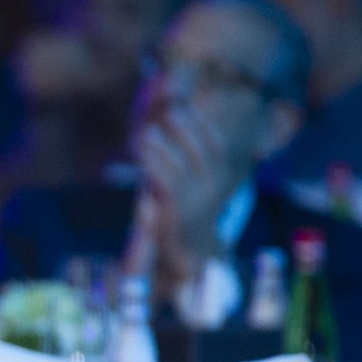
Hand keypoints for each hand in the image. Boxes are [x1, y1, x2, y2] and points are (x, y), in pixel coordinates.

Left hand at [134, 103, 235, 290]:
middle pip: (201, 152)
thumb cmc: (187, 214)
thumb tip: (174, 135)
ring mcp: (197, 200)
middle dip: (186, 129)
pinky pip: (166, 183)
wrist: (191, 252)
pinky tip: (141, 154)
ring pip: (181, 166)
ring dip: (164, 146)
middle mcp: (213, 188)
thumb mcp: (195, 188)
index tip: (190, 108)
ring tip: (148, 130)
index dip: (204, 127)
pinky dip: (154, 165)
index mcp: (221, 180)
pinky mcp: (179, 211)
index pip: (217, 147)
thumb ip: (188, 165)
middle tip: (172, 110)